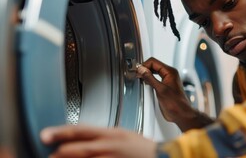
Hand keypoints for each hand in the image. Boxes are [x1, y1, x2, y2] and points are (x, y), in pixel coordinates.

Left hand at [40, 125, 155, 157]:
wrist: (160, 157)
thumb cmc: (142, 148)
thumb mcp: (122, 135)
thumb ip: (103, 136)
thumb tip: (84, 138)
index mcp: (110, 133)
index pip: (80, 129)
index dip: (60, 132)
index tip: (45, 135)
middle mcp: (108, 146)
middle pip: (76, 149)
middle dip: (59, 153)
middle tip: (50, 156)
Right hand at [137, 57, 213, 130]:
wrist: (180, 113)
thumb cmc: (175, 103)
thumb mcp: (160, 89)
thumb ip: (150, 78)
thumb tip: (142, 70)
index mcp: (170, 72)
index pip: (154, 62)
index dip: (144, 65)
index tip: (138, 71)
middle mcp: (169, 74)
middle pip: (154, 65)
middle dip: (145, 68)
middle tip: (137, 74)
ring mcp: (168, 80)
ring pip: (154, 71)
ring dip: (147, 73)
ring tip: (139, 77)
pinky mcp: (165, 86)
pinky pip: (156, 78)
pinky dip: (149, 78)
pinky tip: (145, 82)